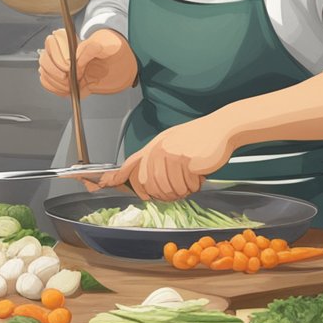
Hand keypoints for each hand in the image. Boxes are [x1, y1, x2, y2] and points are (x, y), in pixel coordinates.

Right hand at [39, 28, 136, 97]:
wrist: (124, 64)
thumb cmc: (116, 50)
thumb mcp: (109, 44)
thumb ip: (92, 48)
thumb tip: (76, 62)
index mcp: (72, 40)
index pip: (52, 42)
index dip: (58, 56)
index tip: (70, 66)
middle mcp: (64, 52)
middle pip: (45, 58)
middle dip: (54, 70)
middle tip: (68, 77)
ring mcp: (63, 66)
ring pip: (44, 71)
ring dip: (54, 81)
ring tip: (69, 85)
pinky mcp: (65, 80)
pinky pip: (48, 83)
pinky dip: (54, 88)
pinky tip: (66, 90)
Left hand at [97, 117, 235, 199]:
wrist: (220, 129)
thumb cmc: (198, 139)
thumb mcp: (173, 144)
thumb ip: (158, 161)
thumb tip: (146, 186)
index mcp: (154, 147)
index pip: (131, 164)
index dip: (117, 177)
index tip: (102, 183)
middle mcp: (158, 151)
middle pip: (151, 186)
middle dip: (165, 194)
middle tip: (179, 190)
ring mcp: (171, 155)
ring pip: (168, 190)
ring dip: (182, 191)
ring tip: (191, 180)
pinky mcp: (185, 161)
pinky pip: (185, 187)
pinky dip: (193, 186)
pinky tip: (199, 175)